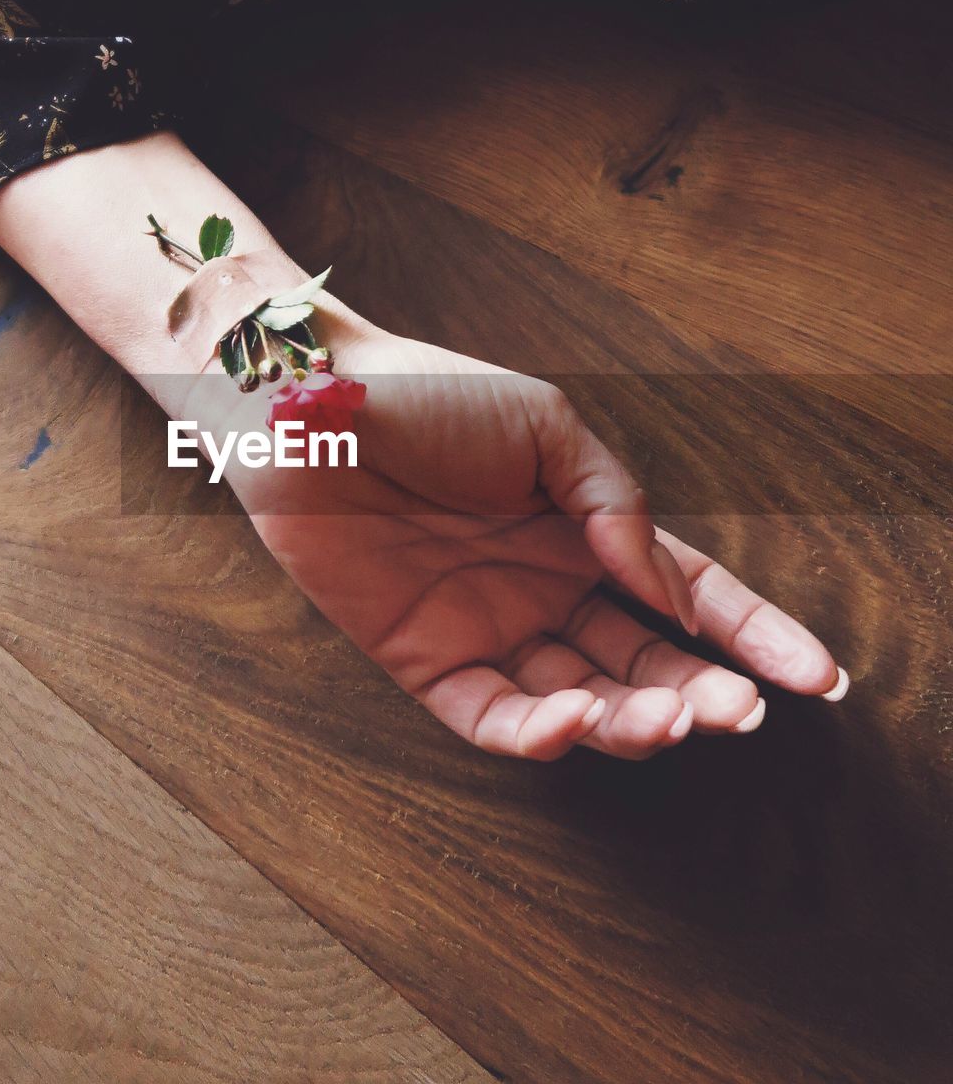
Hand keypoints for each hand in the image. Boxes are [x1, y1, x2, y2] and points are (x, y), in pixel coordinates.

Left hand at [197, 328, 848, 760]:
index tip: (815, 678)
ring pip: (577, 701)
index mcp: (582, 532)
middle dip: (699, 694)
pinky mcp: (423, 660)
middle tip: (737, 713)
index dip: (753, 636)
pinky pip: (490, 714)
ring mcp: (487, 629)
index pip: (685, 595)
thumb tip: (669, 591)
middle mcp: (543, 589)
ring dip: (628, 719)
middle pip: (641, 662)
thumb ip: (614, 504)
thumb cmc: (430, 399)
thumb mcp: (546, 427)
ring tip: (669, 717)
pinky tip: (576, 717)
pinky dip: (537, 731)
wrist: (314, 408)